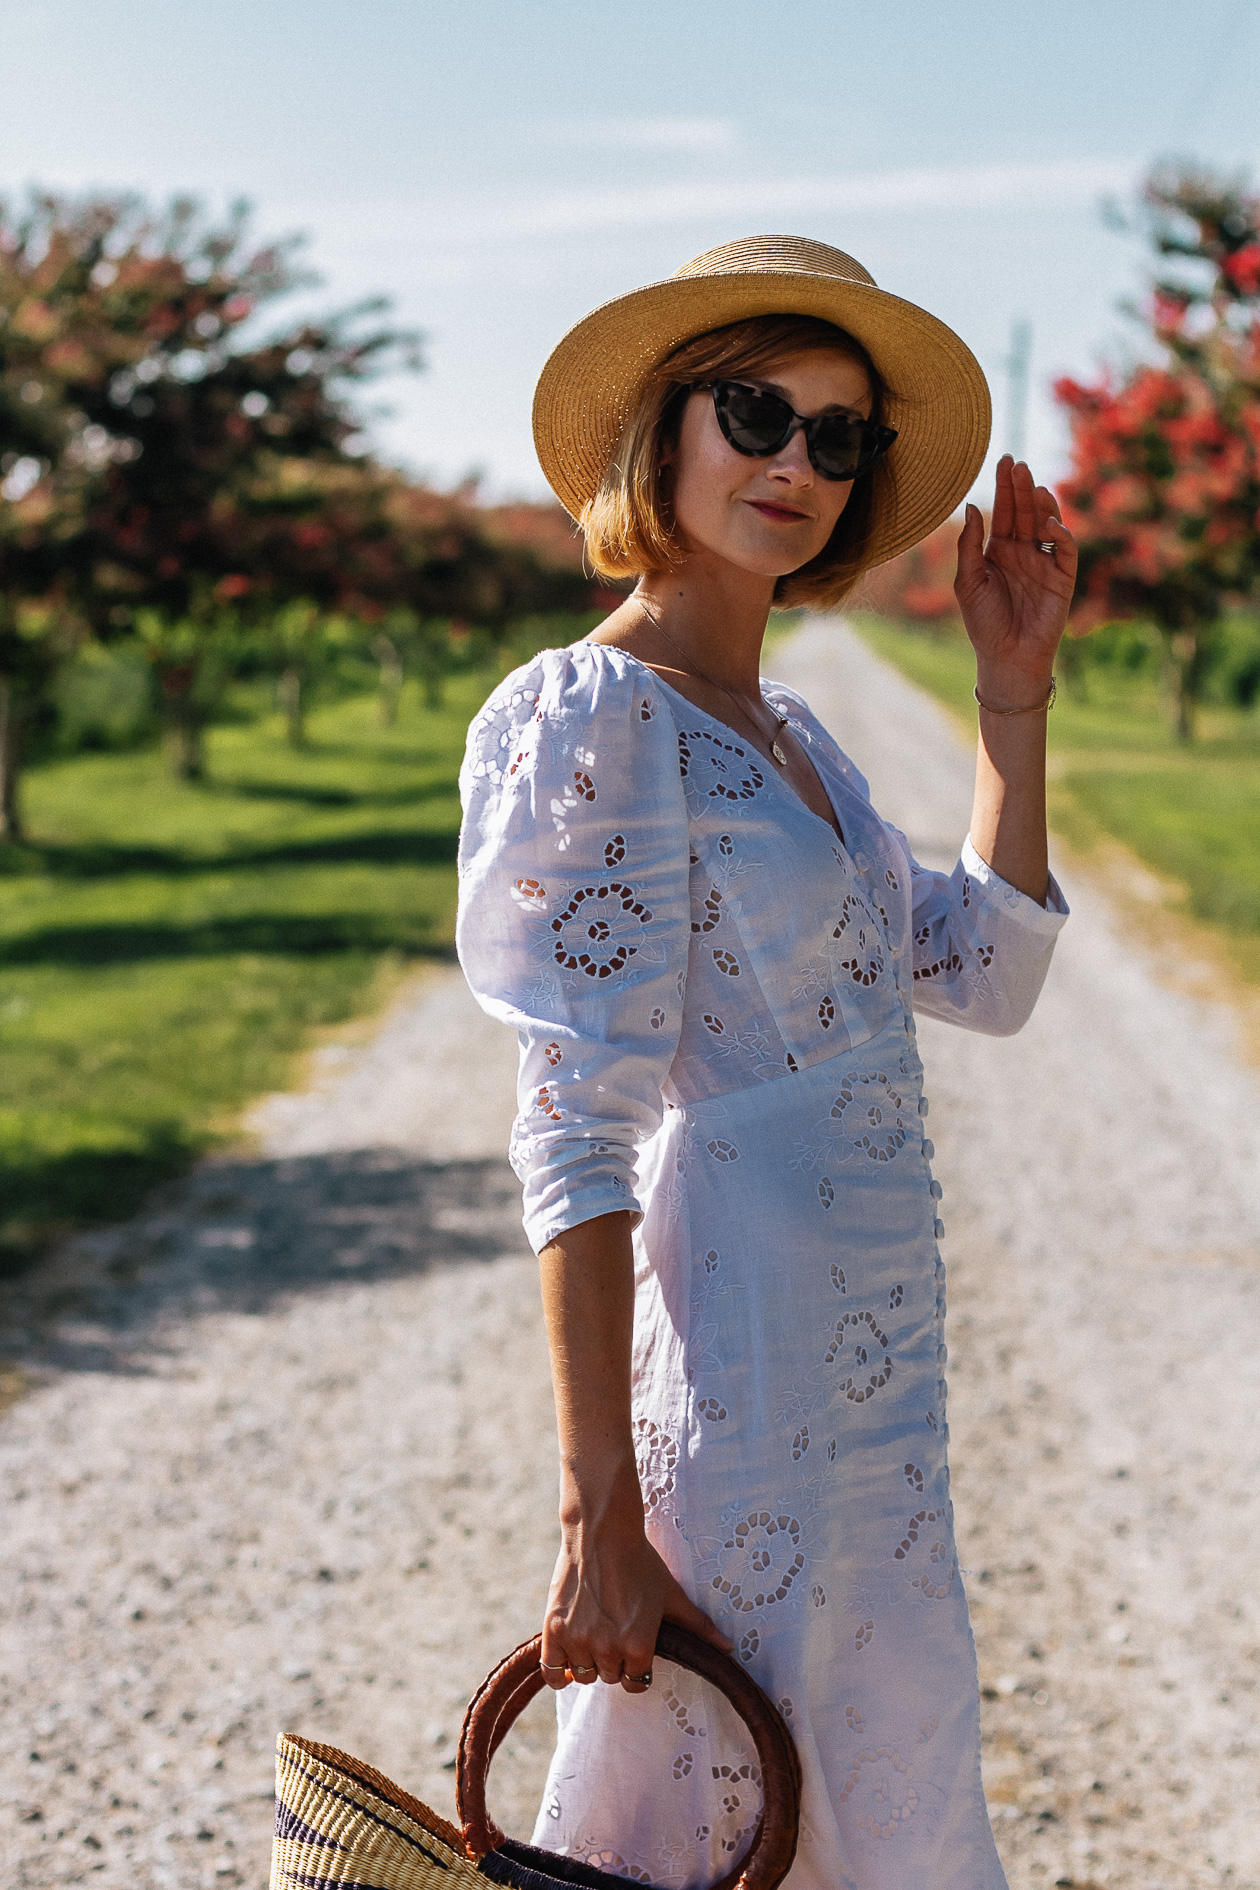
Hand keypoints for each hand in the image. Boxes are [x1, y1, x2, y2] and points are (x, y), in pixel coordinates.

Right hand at [540, 1482, 730, 1694]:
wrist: (603, 1532)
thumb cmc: (641, 1563)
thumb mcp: (672, 1595)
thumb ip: (699, 1627)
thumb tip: (730, 1649)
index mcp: (638, 1645)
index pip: (636, 1683)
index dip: (637, 1667)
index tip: (634, 1648)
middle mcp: (607, 1648)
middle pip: (609, 1678)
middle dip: (614, 1661)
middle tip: (614, 1632)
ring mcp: (577, 1639)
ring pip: (583, 1674)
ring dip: (588, 1661)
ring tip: (594, 1633)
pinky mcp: (553, 1629)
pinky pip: (550, 1670)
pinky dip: (558, 1669)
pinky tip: (567, 1658)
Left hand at [955, 455, 1076, 706]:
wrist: (1005, 656)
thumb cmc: (983, 623)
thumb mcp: (968, 582)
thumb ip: (969, 546)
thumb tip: (971, 507)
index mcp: (999, 550)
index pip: (1004, 511)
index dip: (1005, 486)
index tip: (1004, 460)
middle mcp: (1023, 551)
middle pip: (1025, 512)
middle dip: (1022, 488)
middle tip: (1017, 464)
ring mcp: (1044, 563)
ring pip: (1047, 525)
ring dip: (1042, 505)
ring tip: (1033, 487)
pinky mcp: (1063, 578)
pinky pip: (1064, 550)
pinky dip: (1060, 535)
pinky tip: (1048, 525)